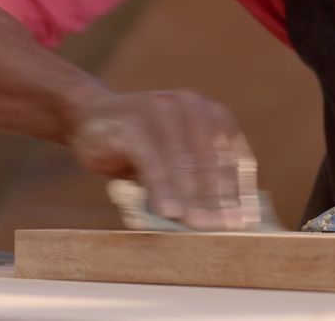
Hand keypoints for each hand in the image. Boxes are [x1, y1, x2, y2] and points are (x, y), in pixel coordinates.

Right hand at [66, 88, 260, 230]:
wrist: (88, 116)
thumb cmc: (140, 144)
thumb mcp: (174, 155)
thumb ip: (197, 175)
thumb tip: (223, 215)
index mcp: (209, 113)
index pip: (233, 155)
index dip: (241, 188)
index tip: (247, 217)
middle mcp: (190, 106)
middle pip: (210, 161)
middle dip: (218, 198)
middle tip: (225, 227)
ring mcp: (161, 111)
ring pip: (183, 163)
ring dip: (193, 198)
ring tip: (200, 225)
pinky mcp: (133, 124)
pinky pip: (153, 161)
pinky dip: (163, 188)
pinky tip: (169, 210)